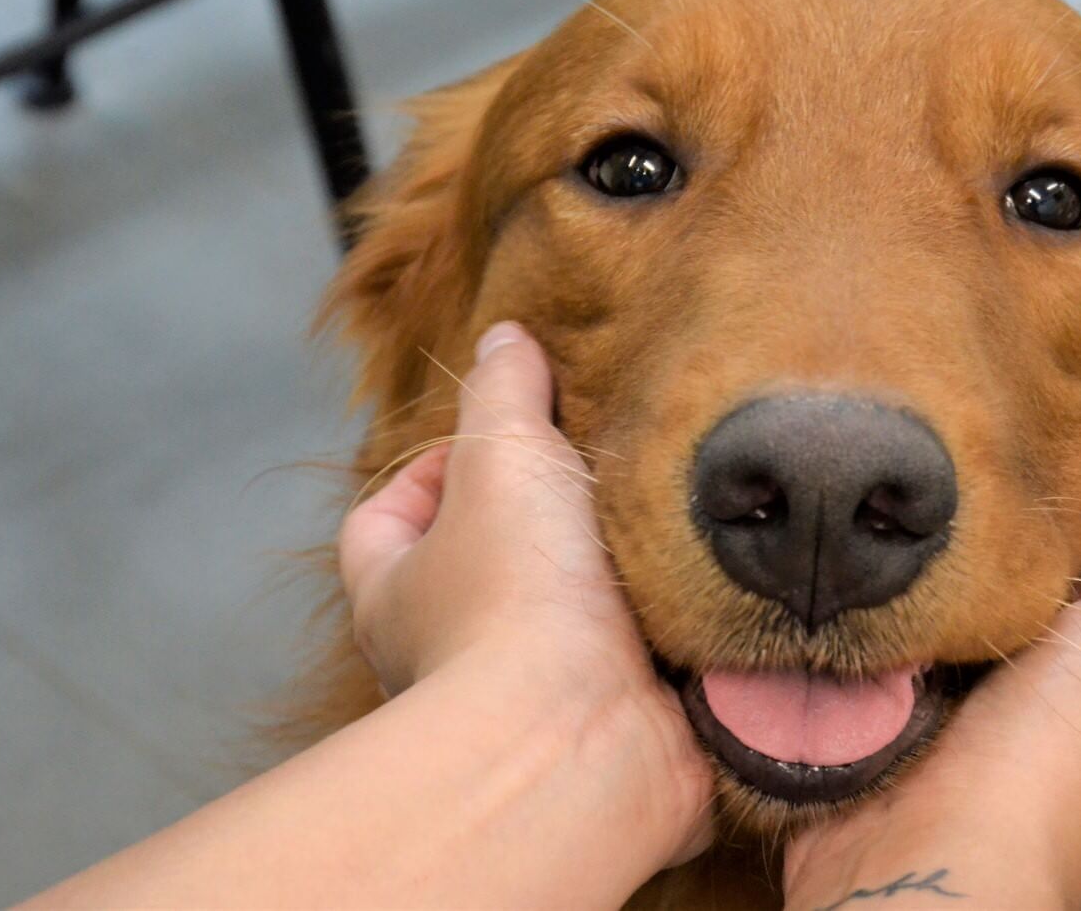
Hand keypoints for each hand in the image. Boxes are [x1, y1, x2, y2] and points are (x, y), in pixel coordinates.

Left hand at [339, 321, 713, 870]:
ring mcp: (532, 701)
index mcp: (396, 597)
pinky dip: (663, 625)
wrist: (590, 741)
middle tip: (593, 468)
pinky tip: (700, 580)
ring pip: (561, 615)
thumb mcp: (503, 457)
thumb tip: (504, 339)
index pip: (380, 522)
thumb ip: (503, 392)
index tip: (490, 439)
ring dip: (608, 571)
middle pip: (481, 564)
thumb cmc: (518, 599)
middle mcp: (452, 656)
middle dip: (536, 518)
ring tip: (660, 513)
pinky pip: (635, 660)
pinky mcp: (610, 729)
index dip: (424, 470)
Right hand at [784, 503, 1080, 910]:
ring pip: (992, 700)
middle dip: (1042, 626)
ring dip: (969, 649)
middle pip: (1075, 686)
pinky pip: (923, 720)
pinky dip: (913, 682)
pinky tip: (907, 637)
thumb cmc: (1055, 765)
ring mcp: (1004, 819)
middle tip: (1012, 563)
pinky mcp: (924, 806)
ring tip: (954, 586)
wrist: (925, 856)